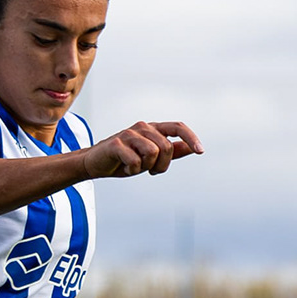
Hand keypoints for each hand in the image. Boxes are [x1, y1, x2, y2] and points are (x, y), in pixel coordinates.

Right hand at [77, 120, 200, 179]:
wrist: (96, 163)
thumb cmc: (125, 159)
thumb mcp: (151, 158)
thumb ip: (171, 151)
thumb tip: (192, 148)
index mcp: (153, 129)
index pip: (177, 127)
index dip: (191, 138)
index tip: (200, 151)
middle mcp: (143, 128)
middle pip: (167, 147)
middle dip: (162, 166)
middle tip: (149, 170)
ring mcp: (129, 134)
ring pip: (153, 153)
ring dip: (145, 167)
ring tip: (134, 167)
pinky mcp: (116, 144)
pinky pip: (135, 162)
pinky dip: (132, 170)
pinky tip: (124, 168)